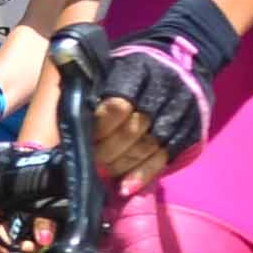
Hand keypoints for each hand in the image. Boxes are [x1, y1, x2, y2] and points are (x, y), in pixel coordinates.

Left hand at [93, 35, 210, 186]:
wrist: (183, 66)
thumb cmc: (135, 71)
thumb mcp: (112, 66)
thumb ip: (90, 84)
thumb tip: (61, 103)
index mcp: (139, 69)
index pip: (117, 105)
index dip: (98, 128)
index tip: (83, 138)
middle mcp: (164, 89)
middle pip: (132, 130)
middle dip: (105, 152)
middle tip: (89, 162)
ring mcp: (180, 112)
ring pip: (147, 147)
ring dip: (121, 166)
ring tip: (103, 174)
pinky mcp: (191, 131)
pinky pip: (163, 159)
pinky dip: (142, 175)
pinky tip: (125, 187)